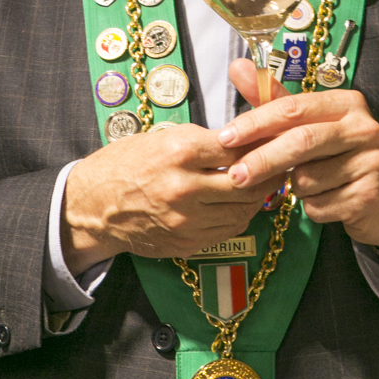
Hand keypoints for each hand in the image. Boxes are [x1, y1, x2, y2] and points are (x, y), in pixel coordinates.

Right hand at [61, 122, 286, 274]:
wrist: (93, 206)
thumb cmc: (127, 163)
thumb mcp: (163, 136)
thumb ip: (205, 140)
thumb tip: (246, 139)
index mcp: (178, 152)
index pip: (237, 146)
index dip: (261, 141)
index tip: (276, 135)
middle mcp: (184, 188)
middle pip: (248, 181)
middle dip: (271, 171)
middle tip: (285, 160)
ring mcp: (186, 220)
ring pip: (244, 209)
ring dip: (261, 196)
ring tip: (269, 181)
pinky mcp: (186, 243)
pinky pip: (229, 230)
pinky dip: (242, 215)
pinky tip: (245, 202)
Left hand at [222, 59, 378, 250]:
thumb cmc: (338, 157)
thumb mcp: (310, 125)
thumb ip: (273, 100)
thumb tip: (237, 67)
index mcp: (347, 103)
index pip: (293, 108)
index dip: (255, 122)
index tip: (225, 137)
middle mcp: (363, 127)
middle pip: (300, 141)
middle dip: (262, 159)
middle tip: (234, 175)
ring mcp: (371, 161)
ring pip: (307, 178)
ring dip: (294, 187)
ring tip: (310, 185)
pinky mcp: (369, 194)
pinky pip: (319, 205)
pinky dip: (312, 208)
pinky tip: (327, 201)